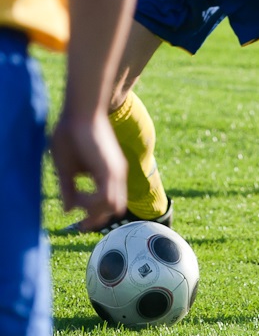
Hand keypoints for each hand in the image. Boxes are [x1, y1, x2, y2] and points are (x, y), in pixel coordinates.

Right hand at [51, 110, 126, 230]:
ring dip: (94, 211)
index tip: (77, 221)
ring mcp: (115, 171)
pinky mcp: (110, 168)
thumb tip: (69, 210)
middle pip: (114, 208)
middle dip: (96, 219)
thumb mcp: (65, 167)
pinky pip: (107, 196)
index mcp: (106, 173)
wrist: (80, 110)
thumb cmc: (70, 133)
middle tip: (80, 224)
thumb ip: (68, 188)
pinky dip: (93, 202)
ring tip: (77, 201)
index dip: (93, 215)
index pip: (107, 203)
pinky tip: (79, 196)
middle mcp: (115, 174)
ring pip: (113, 206)